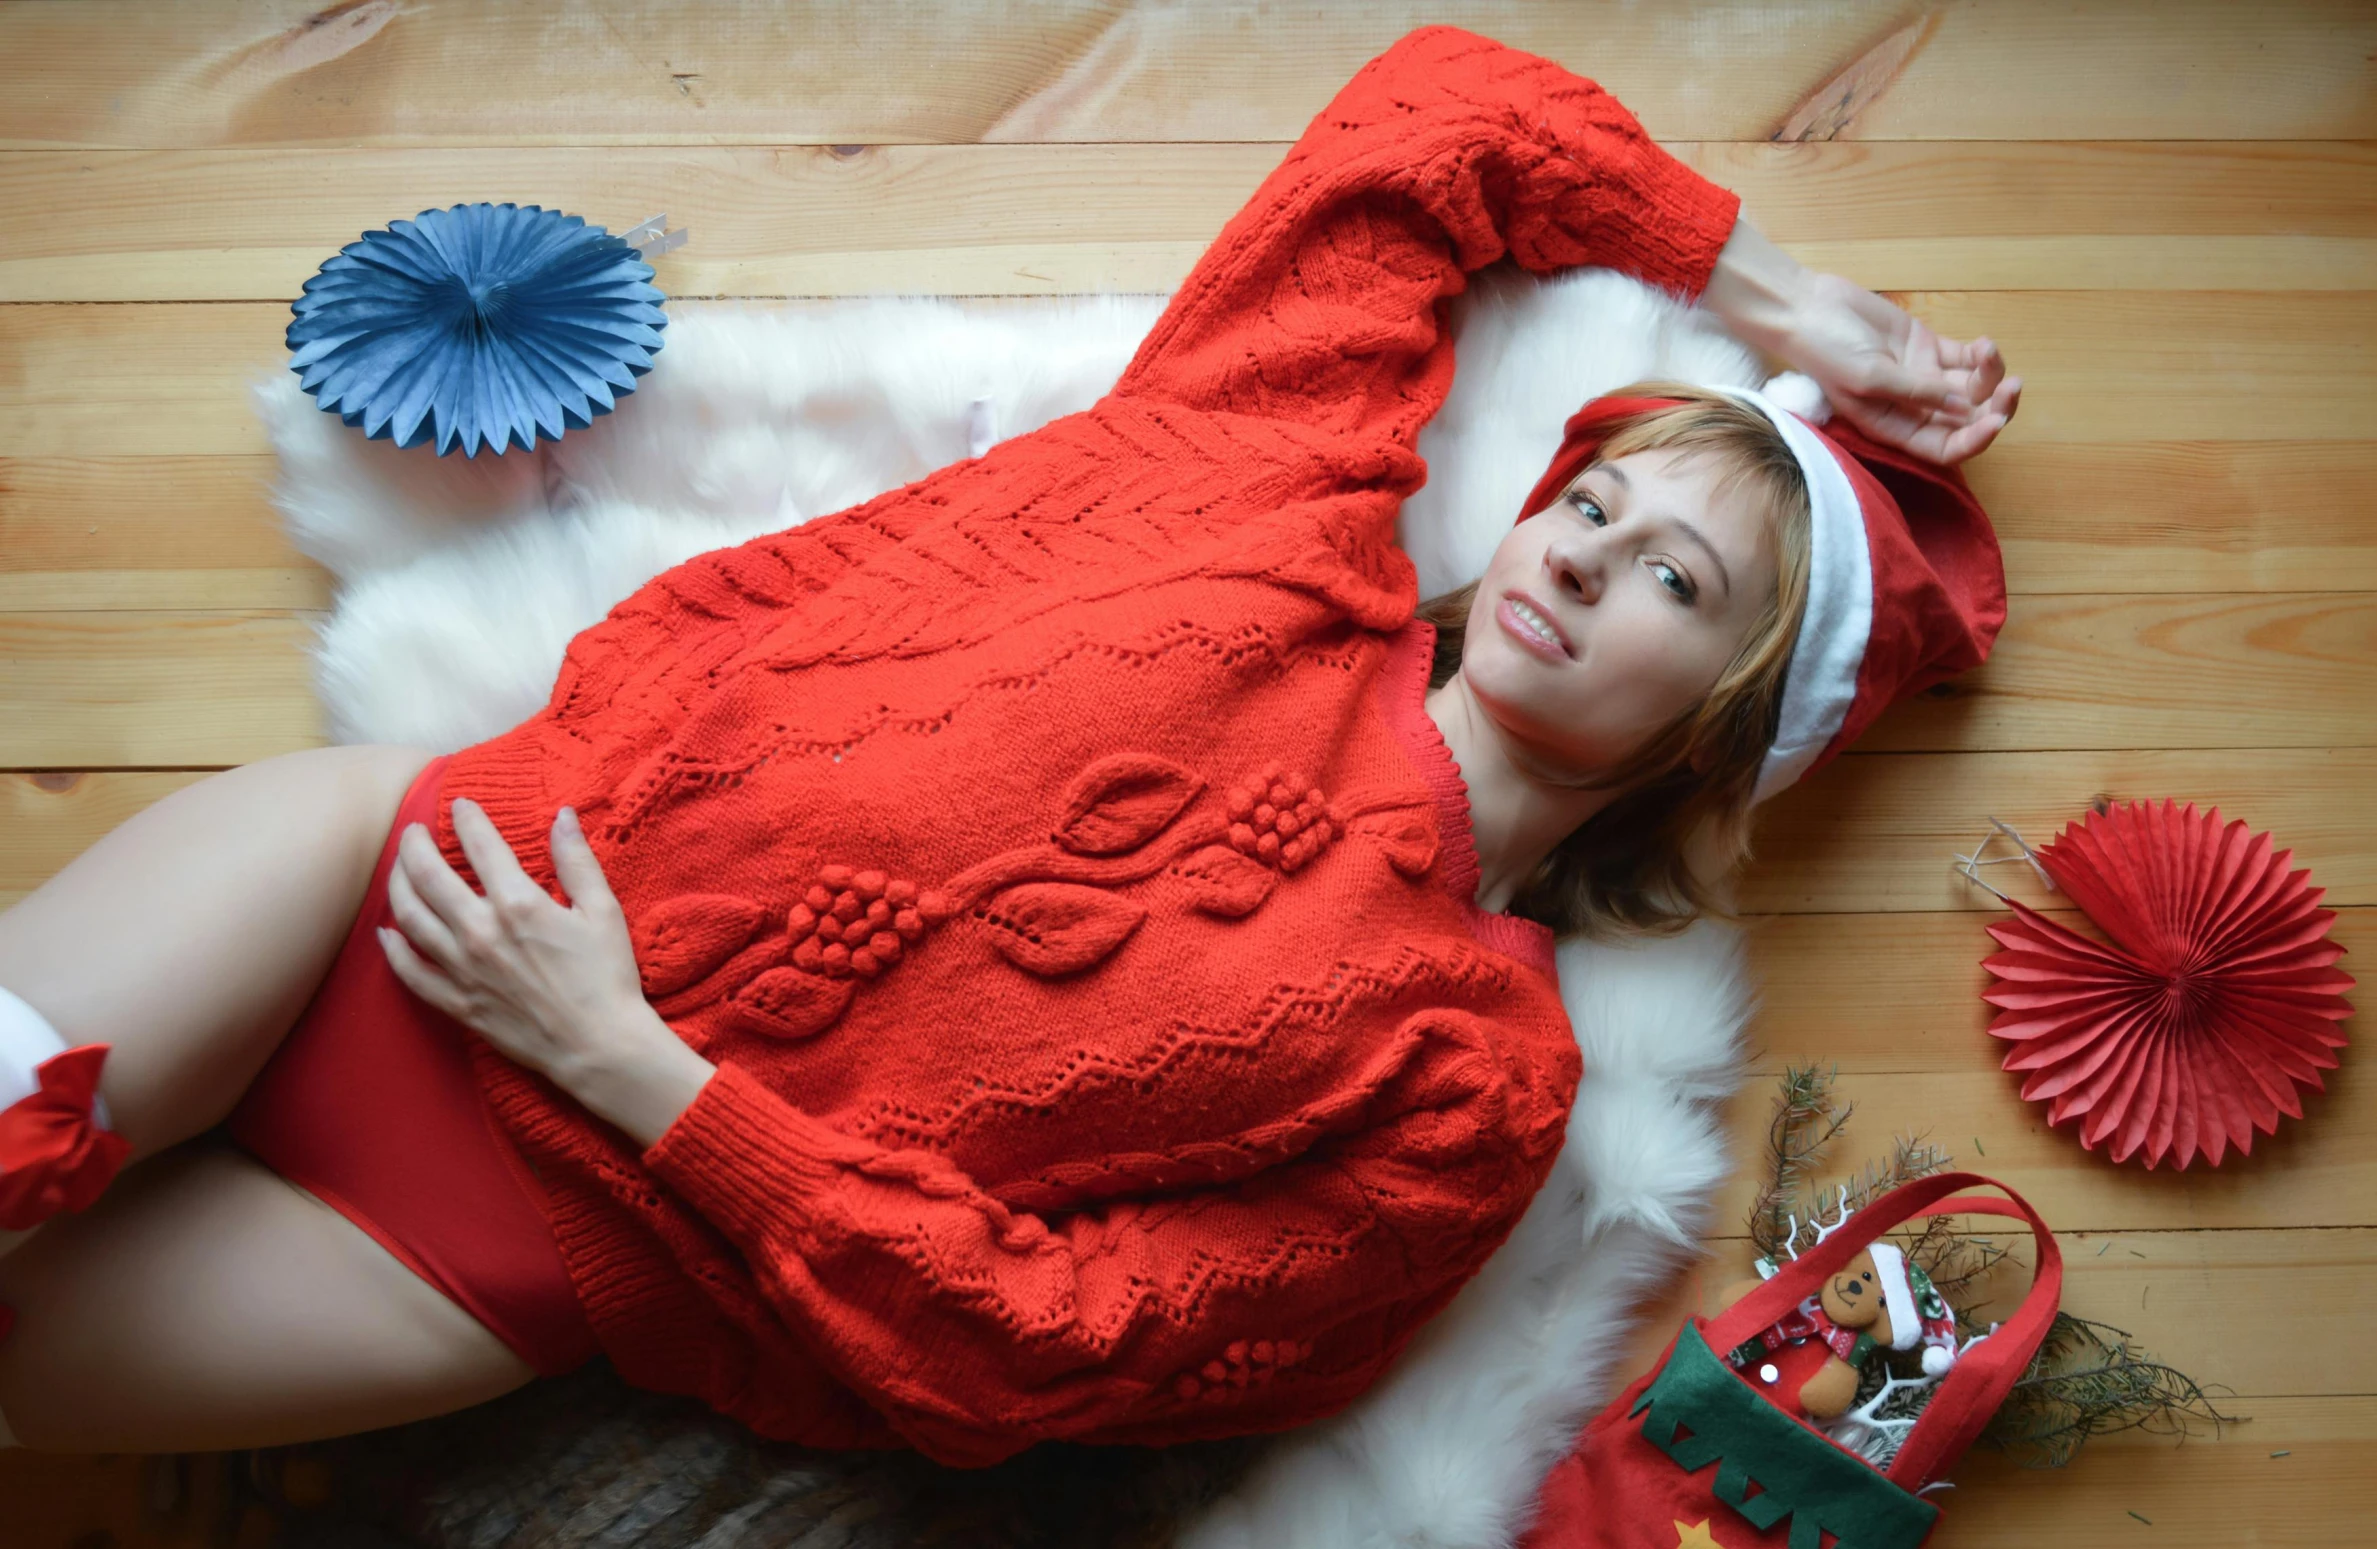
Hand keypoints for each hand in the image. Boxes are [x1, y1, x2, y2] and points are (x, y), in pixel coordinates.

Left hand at [379, 797, 713, 1146]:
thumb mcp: (602, 910)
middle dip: (415, 844)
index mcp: (518, 904)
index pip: (481, 846)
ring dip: (397, 885)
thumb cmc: (607, 977)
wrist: (598, 1046)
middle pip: (429, 876)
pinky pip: (411, 973)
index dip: (468, 819)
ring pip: (410, 917)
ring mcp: (463, 969)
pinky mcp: (457, 1003)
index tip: (461, 804)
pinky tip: (386, 933)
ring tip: (397, 869)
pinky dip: (393, 951)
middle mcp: (480, 932)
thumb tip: (561, 815)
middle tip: (413, 829)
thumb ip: (576, 860)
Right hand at [1702, 219, 2020, 465]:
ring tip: (1987, 351)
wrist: (1808, 307)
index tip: (1993, 421)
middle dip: (1995, 408)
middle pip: (1966, 421)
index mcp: (1894, 427)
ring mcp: (1922, 377)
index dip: (1973, 441)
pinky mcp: (1927, 348)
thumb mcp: (1868, 376)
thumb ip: (1915, 392)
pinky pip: (1965, 359)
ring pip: (1972, 388)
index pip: (1943, 448)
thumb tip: (1961, 406)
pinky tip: (1982, 344)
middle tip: (2012, 388)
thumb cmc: (1826, 349)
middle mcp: (1912, 408)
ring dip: (1991, 375)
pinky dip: (1981, 355)